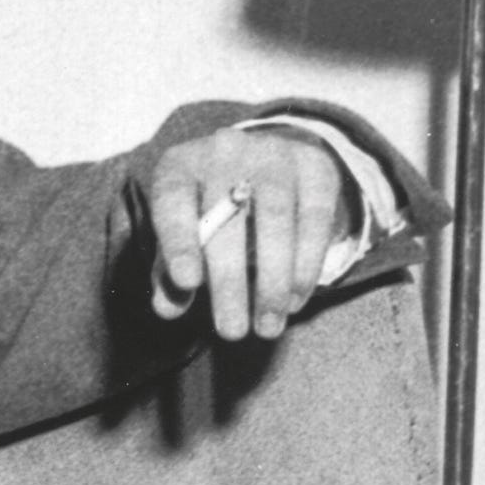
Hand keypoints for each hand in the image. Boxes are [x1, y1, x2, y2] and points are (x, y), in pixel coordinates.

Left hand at [146, 123, 348, 343]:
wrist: (264, 165)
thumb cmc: (209, 213)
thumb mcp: (182, 236)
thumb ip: (170, 274)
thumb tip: (168, 307)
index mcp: (180, 167)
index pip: (172, 201)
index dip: (178, 242)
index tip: (186, 284)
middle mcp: (225, 150)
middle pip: (228, 217)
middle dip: (230, 282)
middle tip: (231, 333)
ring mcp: (274, 154)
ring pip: (276, 219)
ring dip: (273, 281)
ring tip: (268, 326)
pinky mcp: (315, 167)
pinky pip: (314, 219)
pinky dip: (306, 265)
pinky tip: (295, 301)